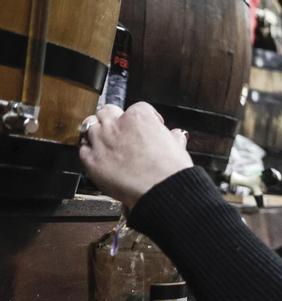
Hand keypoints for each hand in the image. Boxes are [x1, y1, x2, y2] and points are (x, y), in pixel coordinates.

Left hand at [78, 102, 192, 209]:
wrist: (160, 192)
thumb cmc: (170, 172)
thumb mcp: (179, 149)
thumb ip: (174, 138)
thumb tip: (176, 135)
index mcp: (139, 117)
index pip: (139, 108)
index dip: (146, 119)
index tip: (149, 128)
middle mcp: (116, 125)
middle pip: (107, 111)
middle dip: (114, 119)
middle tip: (122, 131)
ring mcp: (100, 141)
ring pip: (90, 125)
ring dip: (97, 132)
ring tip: (107, 143)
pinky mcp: (90, 160)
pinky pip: (83, 148)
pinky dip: (89, 151)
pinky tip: (99, 157)